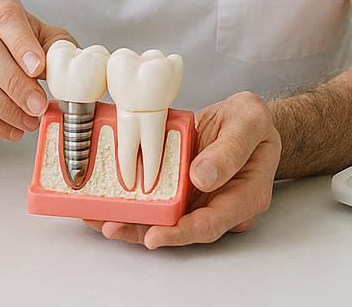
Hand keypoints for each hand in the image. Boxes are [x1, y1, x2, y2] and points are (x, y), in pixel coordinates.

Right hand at [0, 0, 73, 140]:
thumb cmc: (10, 43)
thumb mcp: (39, 36)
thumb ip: (56, 47)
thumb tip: (67, 67)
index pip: (2, 14)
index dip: (21, 42)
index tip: (37, 68)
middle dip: (14, 82)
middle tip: (38, 104)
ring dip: (4, 108)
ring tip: (29, 120)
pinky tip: (11, 128)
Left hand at [86, 91, 280, 248]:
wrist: (245, 117)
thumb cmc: (252, 121)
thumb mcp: (249, 122)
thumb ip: (230, 149)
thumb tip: (202, 177)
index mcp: (244, 195)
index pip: (211, 223)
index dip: (181, 232)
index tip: (155, 235)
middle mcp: (219, 204)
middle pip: (181, 227)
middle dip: (144, 230)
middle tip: (112, 227)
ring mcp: (199, 198)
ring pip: (165, 217)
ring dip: (132, 220)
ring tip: (99, 218)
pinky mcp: (182, 186)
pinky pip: (158, 197)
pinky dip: (134, 200)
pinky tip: (107, 197)